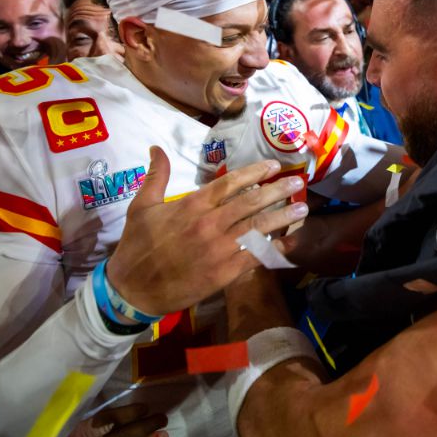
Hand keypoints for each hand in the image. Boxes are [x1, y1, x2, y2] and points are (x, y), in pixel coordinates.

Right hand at [106, 148, 309, 315]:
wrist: (134, 288)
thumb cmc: (137, 245)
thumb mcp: (141, 206)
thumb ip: (156, 176)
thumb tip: (156, 148)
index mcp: (192, 205)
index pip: (230, 183)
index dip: (254, 172)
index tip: (273, 166)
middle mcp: (210, 224)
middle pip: (251, 202)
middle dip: (277, 191)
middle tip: (297, 183)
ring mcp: (219, 249)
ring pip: (258, 229)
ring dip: (282, 218)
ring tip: (302, 210)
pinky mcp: (224, 273)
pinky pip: (255, 257)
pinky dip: (274, 250)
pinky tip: (289, 243)